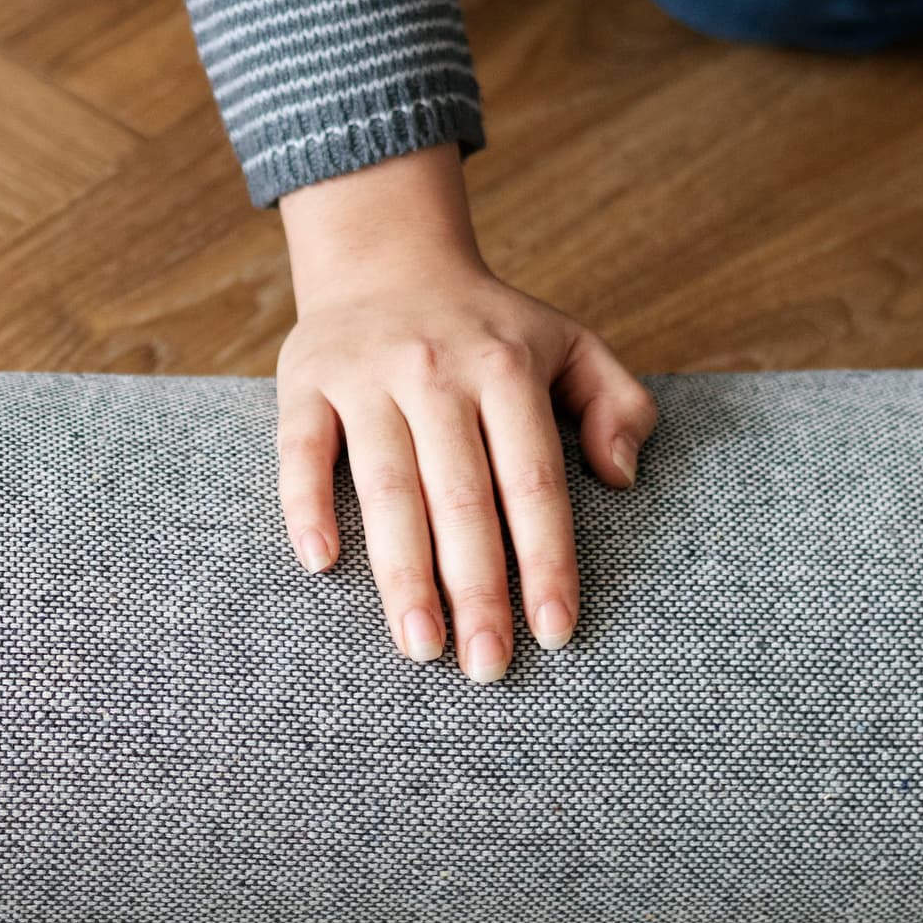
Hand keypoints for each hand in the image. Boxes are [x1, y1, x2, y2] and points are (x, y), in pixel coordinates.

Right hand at [275, 145, 655, 680]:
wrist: (385, 255)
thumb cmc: (487, 326)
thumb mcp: (570, 342)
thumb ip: (618, 402)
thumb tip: (620, 476)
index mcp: (507, 367)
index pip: (533, 481)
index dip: (546, 559)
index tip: (554, 631)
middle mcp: (436, 371)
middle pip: (461, 498)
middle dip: (476, 589)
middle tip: (486, 667)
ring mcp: (367, 377)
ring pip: (387, 487)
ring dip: (401, 573)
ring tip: (420, 647)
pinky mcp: (306, 383)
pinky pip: (302, 453)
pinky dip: (307, 505)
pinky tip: (322, 564)